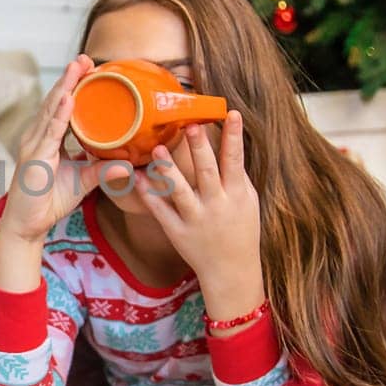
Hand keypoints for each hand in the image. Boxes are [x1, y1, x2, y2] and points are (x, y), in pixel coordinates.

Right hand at [0, 55, 129, 290]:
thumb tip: (129, 165)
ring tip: (78, 67)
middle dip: (71, 79)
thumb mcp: (82, 182)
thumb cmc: (48, 202)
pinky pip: (50, 133)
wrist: (26, 226)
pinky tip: (68, 99)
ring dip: (66, 88)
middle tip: (86, 57)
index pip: (63, 108)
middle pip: (56, 102)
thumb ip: (103, 171)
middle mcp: (38, 137)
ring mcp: (34, 146)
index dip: (75, 87)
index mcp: (48, 139)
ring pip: (52, 111)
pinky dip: (59, 115)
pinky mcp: (34, 159)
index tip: (90, 69)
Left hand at [134, 112, 265, 328]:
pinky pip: (161, 211)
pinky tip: (137, 178)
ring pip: (180, 192)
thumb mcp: (248, 202)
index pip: (235, 161)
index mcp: (236, 195)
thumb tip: (230, 143)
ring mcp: (196, 220)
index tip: (231, 113)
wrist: (231, 271)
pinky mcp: (177, 232)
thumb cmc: (241, 231)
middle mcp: (216, 206)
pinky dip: (149, 195)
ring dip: (168, 170)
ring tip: (157, 149)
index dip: (234, 137)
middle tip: (190, 125)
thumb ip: (237, 176)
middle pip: (207, 173)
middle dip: (200, 149)